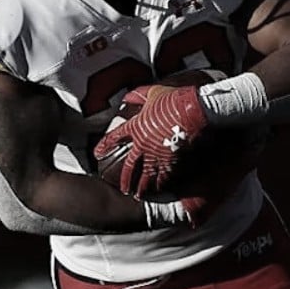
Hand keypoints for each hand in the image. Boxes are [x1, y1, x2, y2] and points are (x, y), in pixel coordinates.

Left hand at [93, 84, 209, 196]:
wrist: (192, 109)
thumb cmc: (172, 100)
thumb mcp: (152, 92)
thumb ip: (138, 95)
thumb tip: (127, 97)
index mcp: (136, 128)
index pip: (115, 138)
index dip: (105, 146)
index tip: (97, 153)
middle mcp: (144, 144)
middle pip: (131, 166)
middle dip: (126, 180)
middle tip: (124, 189)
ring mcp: (158, 154)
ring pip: (147, 175)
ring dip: (143, 187)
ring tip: (140, 195)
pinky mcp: (173, 159)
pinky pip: (165, 175)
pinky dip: (162, 183)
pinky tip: (160, 189)